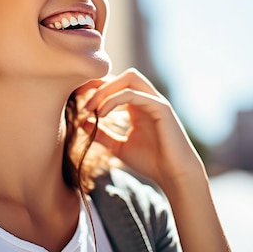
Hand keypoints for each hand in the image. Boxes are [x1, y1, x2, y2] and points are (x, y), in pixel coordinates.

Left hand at [75, 68, 205, 188]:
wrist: (174, 175)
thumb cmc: (151, 162)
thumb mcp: (119, 147)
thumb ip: (103, 134)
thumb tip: (81, 123)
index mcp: (138, 105)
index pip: (117, 84)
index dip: (96, 87)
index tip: (78, 99)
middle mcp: (147, 99)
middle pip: (122, 76)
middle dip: (101, 85)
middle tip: (84, 104)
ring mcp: (155, 101)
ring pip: (130, 78)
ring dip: (107, 89)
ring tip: (92, 108)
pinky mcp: (161, 107)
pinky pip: (134, 94)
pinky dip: (114, 100)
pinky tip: (102, 115)